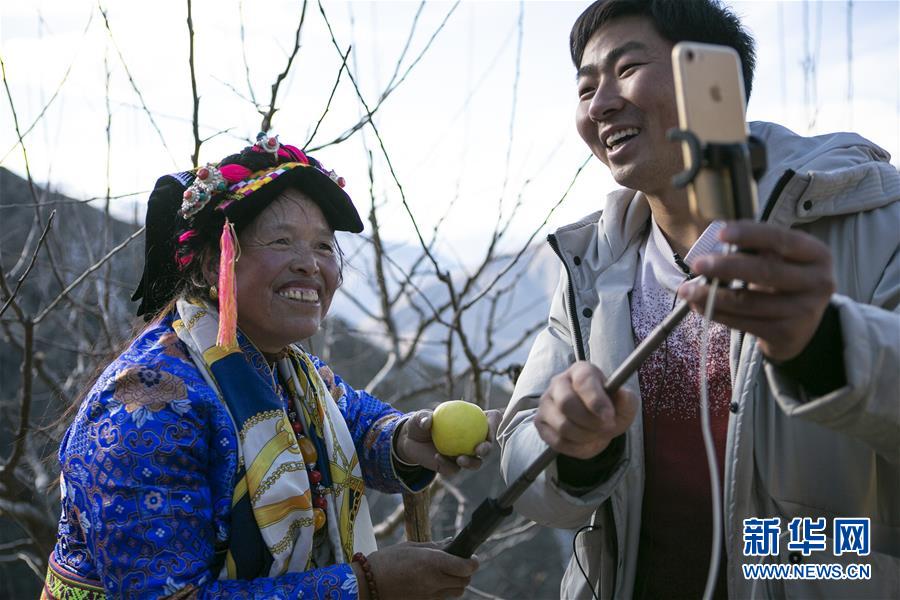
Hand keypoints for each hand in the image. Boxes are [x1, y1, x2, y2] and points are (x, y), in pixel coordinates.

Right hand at [361, 541, 478, 598]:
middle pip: (464, 581)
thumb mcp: (411, 547)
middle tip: (457, 563)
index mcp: (431, 563)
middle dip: (465, 572)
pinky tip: (432, 583)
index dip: (472, 561)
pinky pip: (442, 599)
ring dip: (456, 583)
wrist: (367, 585)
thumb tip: (451, 542)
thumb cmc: (387, 561)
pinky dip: (443, 591)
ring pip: (456, 593)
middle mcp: (434, 581)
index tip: (470, 556)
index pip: (466, 567)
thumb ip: (434, 546)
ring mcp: (429, 596)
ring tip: (444, 573)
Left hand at [394, 409, 501, 475]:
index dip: (494, 424)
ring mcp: (464, 455)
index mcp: (472, 422)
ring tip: (460, 459)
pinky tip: (438, 457)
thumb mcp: (419, 417)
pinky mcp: (453, 467)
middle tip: (478, 449)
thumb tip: (427, 421)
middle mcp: (472, 440)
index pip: (491, 421)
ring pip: (475, 462)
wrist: (410, 441)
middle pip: (488, 445)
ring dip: (471, 462)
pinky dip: (447, 464)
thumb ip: (423, 417)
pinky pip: (454, 468)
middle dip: (488, 449)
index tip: (488, 426)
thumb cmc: (419, 424)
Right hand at [535, 361, 637, 458]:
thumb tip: (623, 395)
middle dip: (590, 422)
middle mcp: (558, 382)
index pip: (583, 382)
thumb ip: (627, 400)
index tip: (609, 417)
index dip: (596, 401)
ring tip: (597, 434)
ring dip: (586, 436)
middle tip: (605, 428)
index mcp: (581, 371)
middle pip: (566, 403)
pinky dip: (576, 447)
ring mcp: (546, 403)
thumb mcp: (624, 404)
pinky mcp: (540, 423)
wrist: (594, 422)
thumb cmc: (608, 407)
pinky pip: (557, 441)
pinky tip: (585, 442)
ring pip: (563, 426)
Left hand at [677, 221, 834, 361]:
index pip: (782, 239)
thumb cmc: (782, 280)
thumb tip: (713, 241)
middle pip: (766, 272)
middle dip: (727, 267)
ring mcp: (805, 311)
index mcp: (817, 254)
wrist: (800, 324)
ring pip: (750, 302)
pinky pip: (744, 323)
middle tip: (698, 264)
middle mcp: (818, 282)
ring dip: (712, 296)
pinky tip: (699, 306)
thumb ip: (754, 248)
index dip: (750, 235)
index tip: (720, 233)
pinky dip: (717, 314)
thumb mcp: (779, 258)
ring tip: (687, 290)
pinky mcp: (787, 334)